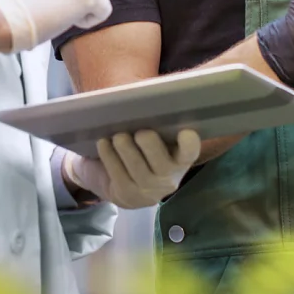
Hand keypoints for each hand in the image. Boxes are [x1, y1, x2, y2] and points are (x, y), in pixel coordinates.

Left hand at [64, 129, 200, 209]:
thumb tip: (141, 97)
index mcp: (178, 158)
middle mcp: (168, 178)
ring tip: (118, 136)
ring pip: (139, 172)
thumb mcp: (145, 136)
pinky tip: (103, 144)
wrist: (108, 176)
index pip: (190, 153)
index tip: (185, 132)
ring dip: (127, 151)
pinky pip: (119, 177)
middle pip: (164, 165)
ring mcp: (148, 191)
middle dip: (152, 147)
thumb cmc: (133, 147)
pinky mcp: (127, 197)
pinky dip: (110, 158)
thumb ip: (150, 122)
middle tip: (140, 132)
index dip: (189, 145)